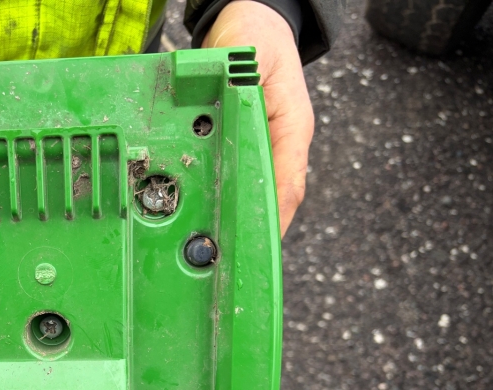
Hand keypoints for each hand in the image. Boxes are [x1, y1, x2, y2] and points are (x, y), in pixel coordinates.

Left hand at [203, 0, 313, 236]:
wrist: (250, 23)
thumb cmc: (257, 37)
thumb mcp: (253, 56)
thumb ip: (245, 90)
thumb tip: (236, 118)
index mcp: (291, 130)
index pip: (285, 185)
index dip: (271, 220)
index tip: (256, 248)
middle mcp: (280, 146)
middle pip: (270, 200)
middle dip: (250, 230)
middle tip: (228, 260)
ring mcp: (263, 149)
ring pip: (252, 194)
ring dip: (235, 219)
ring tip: (216, 251)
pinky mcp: (243, 147)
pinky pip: (234, 180)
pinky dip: (221, 198)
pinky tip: (205, 218)